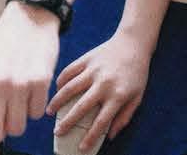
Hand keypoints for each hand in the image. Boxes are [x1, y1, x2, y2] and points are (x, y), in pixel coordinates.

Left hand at [0, 1, 59, 153]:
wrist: (30, 16)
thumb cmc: (5, 43)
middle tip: (2, 115)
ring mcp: (18, 83)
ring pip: (17, 128)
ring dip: (18, 119)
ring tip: (18, 98)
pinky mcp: (40, 81)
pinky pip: (36, 114)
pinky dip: (34, 107)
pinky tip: (31, 89)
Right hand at [46, 32, 150, 151]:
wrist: (133, 43)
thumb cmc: (137, 73)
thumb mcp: (137, 97)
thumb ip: (125, 117)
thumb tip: (110, 136)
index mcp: (118, 95)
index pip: (101, 122)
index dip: (90, 137)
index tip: (81, 148)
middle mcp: (104, 83)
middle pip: (81, 107)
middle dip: (67, 122)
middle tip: (57, 133)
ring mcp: (94, 70)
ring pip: (70, 88)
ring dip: (57, 102)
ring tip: (49, 112)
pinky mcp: (86, 58)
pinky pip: (69, 71)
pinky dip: (60, 81)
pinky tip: (56, 90)